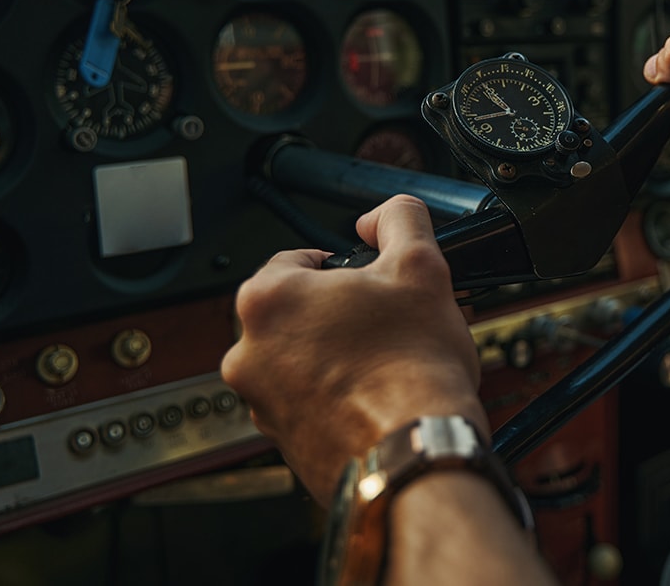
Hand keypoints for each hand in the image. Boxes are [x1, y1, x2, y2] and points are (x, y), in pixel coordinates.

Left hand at [221, 195, 485, 504]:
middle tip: (384, 323)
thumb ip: (399, 218)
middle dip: (338, 314)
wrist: (415, 454)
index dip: (343, 267)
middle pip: (297, 313)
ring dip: (336, 356)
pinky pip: (306, 403)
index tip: (369, 281)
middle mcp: (248, 353)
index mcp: (268, 300)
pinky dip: (336, 398)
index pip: (297, 260)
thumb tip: (383, 215)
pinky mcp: (281, 442)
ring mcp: (260, 403)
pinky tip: (377, 398)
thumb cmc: (412, 369)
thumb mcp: (421, 265)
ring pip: (300, 360)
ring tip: (385, 363)